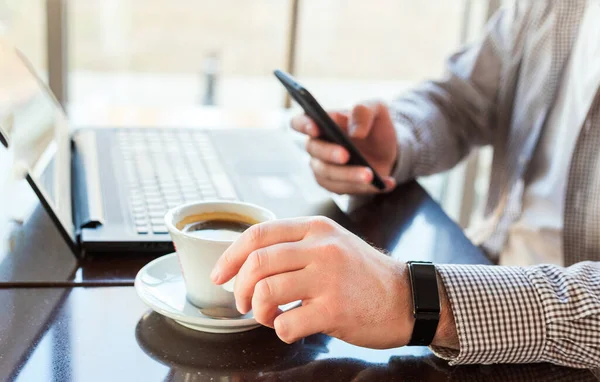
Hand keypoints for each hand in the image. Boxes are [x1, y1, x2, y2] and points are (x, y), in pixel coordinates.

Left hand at [210, 216, 414, 347]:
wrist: (407, 298)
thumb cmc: (363, 275)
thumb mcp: (333, 244)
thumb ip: (296, 245)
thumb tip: (248, 260)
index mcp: (316, 228)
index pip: (259, 232)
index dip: (231, 255)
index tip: (219, 275)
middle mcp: (321, 247)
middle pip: (257, 262)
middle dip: (240, 288)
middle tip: (243, 303)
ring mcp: (329, 277)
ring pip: (266, 291)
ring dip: (258, 311)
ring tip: (269, 316)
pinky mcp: (335, 309)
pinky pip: (286, 323)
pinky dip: (280, 330)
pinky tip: (292, 328)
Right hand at [291, 101, 397, 194]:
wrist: (387, 151)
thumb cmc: (374, 127)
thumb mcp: (377, 110)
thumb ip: (365, 111)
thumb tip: (356, 131)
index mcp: (322, 122)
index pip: (299, 122)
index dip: (303, 125)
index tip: (315, 128)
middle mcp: (317, 146)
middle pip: (314, 151)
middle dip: (329, 153)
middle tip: (346, 156)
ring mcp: (323, 168)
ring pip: (328, 175)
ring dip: (350, 176)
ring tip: (371, 175)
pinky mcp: (335, 185)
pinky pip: (345, 189)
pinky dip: (366, 188)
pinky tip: (386, 183)